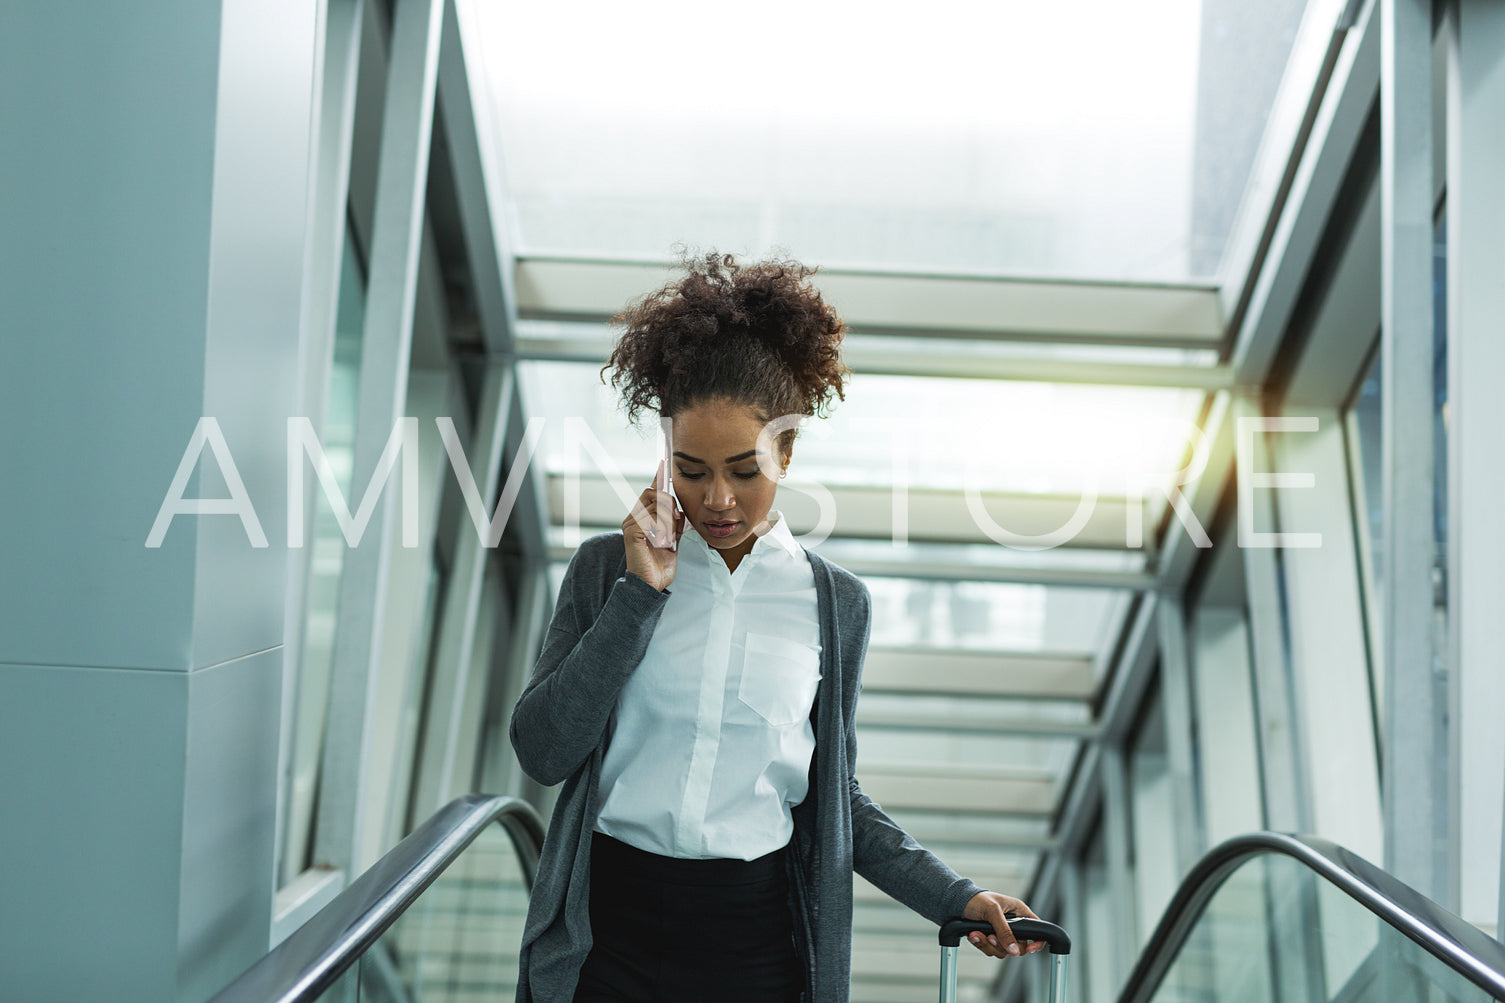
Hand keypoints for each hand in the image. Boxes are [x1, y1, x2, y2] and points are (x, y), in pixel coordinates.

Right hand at [622, 461, 684, 591]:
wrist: (653, 584)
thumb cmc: (661, 564)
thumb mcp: (673, 539)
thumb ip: (675, 523)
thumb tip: (681, 508)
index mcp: (644, 517)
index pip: (651, 491)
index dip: (658, 477)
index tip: (664, 462)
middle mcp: (634, 517)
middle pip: (652, 492)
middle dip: (668, 501)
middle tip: (677, 517)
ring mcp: (631, 523)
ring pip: (654, 503)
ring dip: (668, 517)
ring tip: (670, 535)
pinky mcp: (632, 532)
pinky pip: (650, 517)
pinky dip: (661, 526)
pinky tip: (663, 540)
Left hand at [961, 891, 1048, 958]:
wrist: (957, 904)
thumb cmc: (977, 899)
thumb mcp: (992, 911)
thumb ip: (1004, 930)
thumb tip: (1014, 949)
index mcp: (1019, 912)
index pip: (1038, 929)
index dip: (1037, 942)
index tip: (1029, 949)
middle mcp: (1013, 925)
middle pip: (1019, 947)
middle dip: (1003, 944)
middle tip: (991, 937)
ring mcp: (1001, 934)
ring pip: (1003, 951)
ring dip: (989, 945)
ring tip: (977, 933)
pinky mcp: (990, 939)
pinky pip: (991, 951)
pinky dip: (981, 944)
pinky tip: (973, 935)